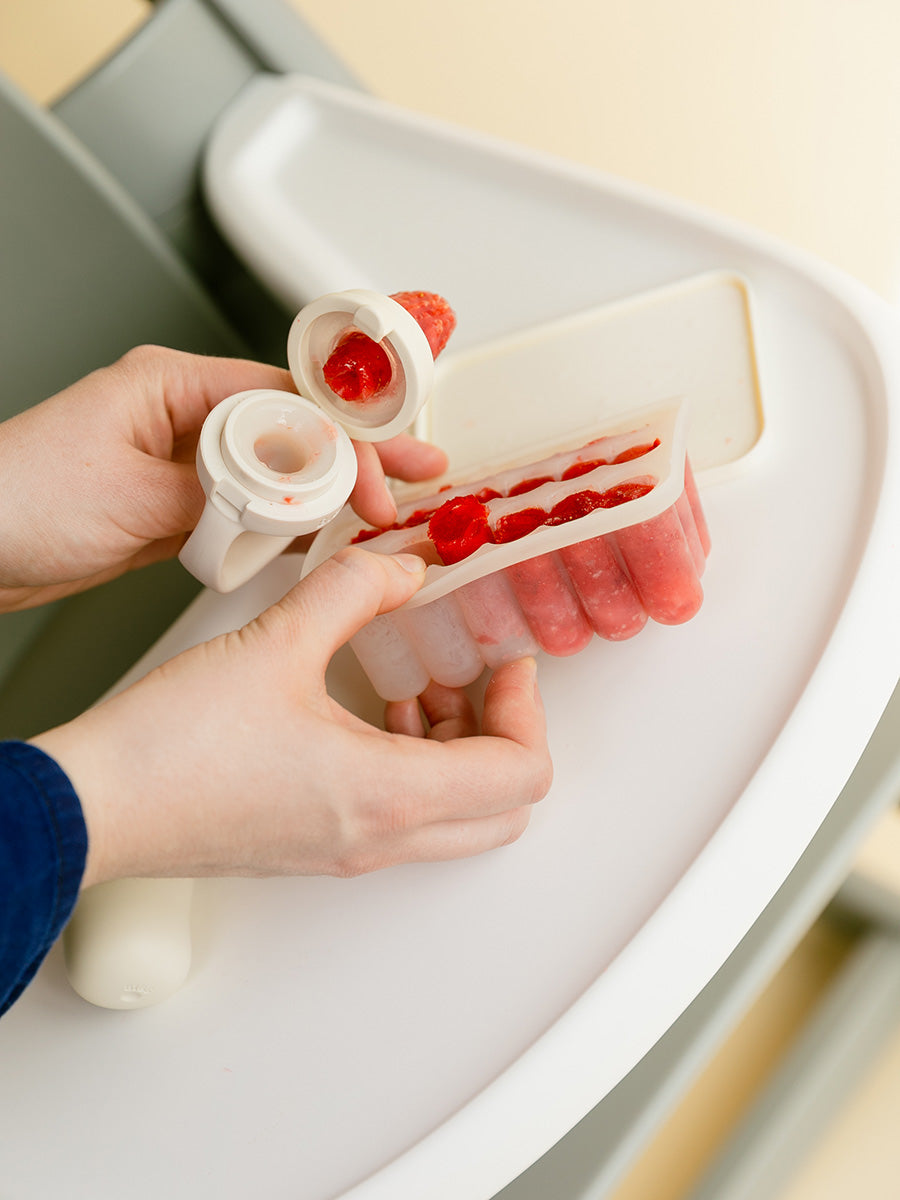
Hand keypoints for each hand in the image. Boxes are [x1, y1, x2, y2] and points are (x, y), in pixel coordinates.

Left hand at [0, 346, 446, 611]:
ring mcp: (181, 462)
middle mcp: (183, 416)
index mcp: (174, 385)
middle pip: (296, 431)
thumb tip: (292, 497)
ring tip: (387, 510)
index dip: (348, 440)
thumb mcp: (136, 496)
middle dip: (360, 457)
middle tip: (418, 476)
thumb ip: (226, 494)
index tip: (385, 476)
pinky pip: (251, 509)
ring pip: (279, 472)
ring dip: (331, 494)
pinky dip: (290, 525)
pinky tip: (324, 538)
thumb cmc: (16, 500)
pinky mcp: (175, 504)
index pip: (288, 402)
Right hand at [31, 549, 551, 885]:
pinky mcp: (318, 847)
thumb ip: (354, 590)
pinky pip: (403, 819)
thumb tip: (403, 566)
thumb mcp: (277, 641)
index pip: (521, 773)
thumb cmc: (174, 744)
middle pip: (505, 812)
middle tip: (479, 677)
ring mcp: (349, 852)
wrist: (95, 805)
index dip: (528, 708)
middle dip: (506, 736)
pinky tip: (370, 712)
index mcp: (389, 794)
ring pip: (457, 820)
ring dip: (460, 752)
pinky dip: (416, 768)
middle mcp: (380, 838)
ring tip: (420, 686)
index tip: (505, 659)